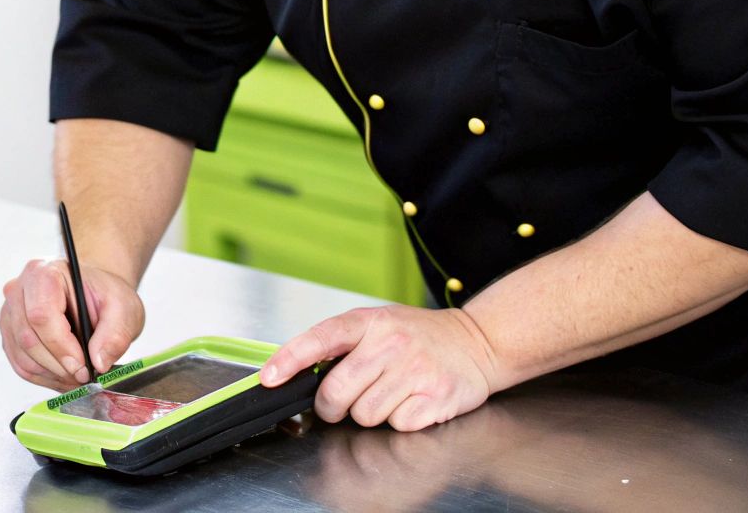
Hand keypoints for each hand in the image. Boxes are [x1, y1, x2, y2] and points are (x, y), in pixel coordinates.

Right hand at [0, 259, 143, 389]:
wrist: (93, 295)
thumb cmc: (104, 295)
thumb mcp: (124, 308)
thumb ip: (116, 334)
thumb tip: (99, 363)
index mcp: (45, 273)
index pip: (41, 315)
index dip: (61, 347)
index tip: (82, 366)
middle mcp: (20, 290)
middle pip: (28, 338)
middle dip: (59, 365)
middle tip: (84, 375)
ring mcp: (10, 313)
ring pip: (23, 356)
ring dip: (52, 374)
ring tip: (77, 376)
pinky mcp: (10, 334)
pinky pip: (21, 365)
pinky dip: (44, 376)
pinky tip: (65, 373)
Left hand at [261, 305, 502, 430]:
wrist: (478, 342)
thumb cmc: (419, 337)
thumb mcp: (378, 324)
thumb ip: (342, 344)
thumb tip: (298, 373)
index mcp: (370, 321)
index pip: (320, 338)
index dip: (290, 359)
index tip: (269, 378)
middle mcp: (391, 342)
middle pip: (337, 392)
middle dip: (332, 406)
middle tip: (342, 402)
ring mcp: (415, 369)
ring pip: (364, 414)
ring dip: (370, 413)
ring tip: (389, 393)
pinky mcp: (435, 397)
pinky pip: (397, 425)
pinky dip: (400, 420)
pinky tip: (412, 402)